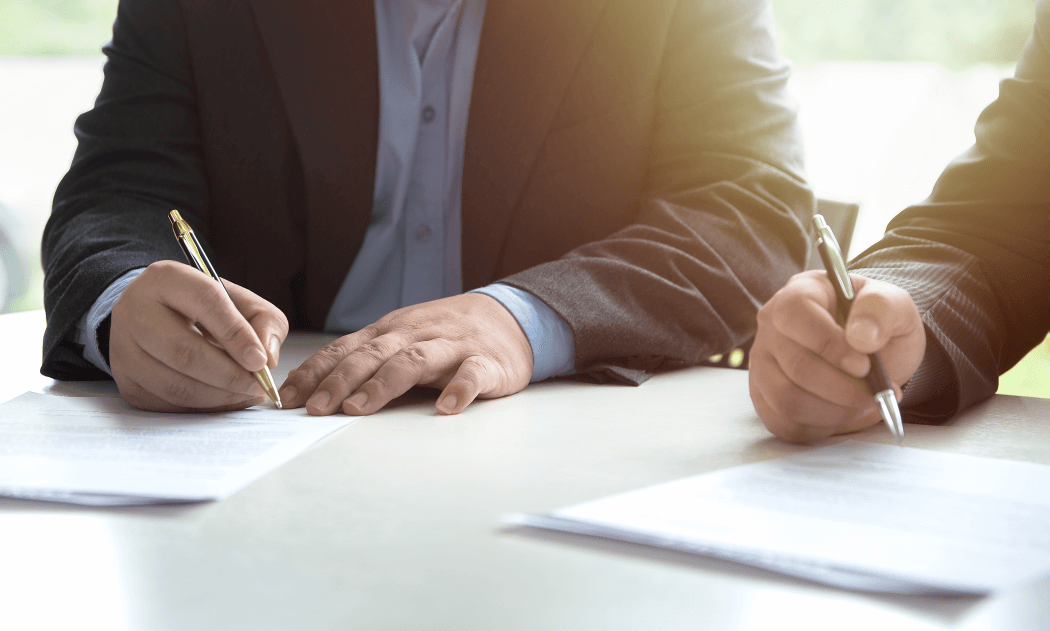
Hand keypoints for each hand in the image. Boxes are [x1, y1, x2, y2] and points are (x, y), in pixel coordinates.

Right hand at [110, 260, 288, 411]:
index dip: (237, 335)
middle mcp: (135, 310)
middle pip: (184, 352)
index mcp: (167, 278)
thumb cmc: (203, 308)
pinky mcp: (124, 380)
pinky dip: (202, 408)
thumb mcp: (240, 300)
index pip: (206, 303)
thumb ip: (264, 321)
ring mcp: (123, 348)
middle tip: (257, 386)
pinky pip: (167, 403)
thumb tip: (267, 358)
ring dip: (219, 396)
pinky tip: (224, 399)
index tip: (260, 361)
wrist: (155, 315)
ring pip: (175, 384)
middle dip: (229, 375)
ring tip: (246, 394)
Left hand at [279, 293, 533, 415]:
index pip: (345, 350)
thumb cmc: (445, 335)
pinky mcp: (486, 362)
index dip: (315, 373)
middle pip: (373, 356)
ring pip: (414, 361)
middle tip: (315, 409)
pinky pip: (472, 374)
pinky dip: (459, 389)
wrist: (509, 317)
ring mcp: (451, 346)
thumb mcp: (402, 339)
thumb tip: (312, 391)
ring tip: (360, 408)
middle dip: (340, 381)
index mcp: (390, 332)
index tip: (287, 399)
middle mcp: (415, 335)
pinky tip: (446, 408)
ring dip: (384, 384)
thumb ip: (366, 360)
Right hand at [749, 270, 924, 442]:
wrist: (872, 352)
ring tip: (862, 405)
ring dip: (833, 411)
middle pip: (796, 366)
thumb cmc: (878, 325)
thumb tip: (860, 337)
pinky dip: (819, 427)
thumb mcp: (895, 306)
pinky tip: (842, 414)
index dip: (828, 344)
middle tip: (875, 394)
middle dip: (843, 389)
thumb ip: (883, 309)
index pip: (795, 314)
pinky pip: (782, 421)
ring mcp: (762, 361)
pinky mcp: (763, 394)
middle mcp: (771, 325)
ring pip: (787, 399)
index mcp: (800, 292)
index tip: (864, 365)